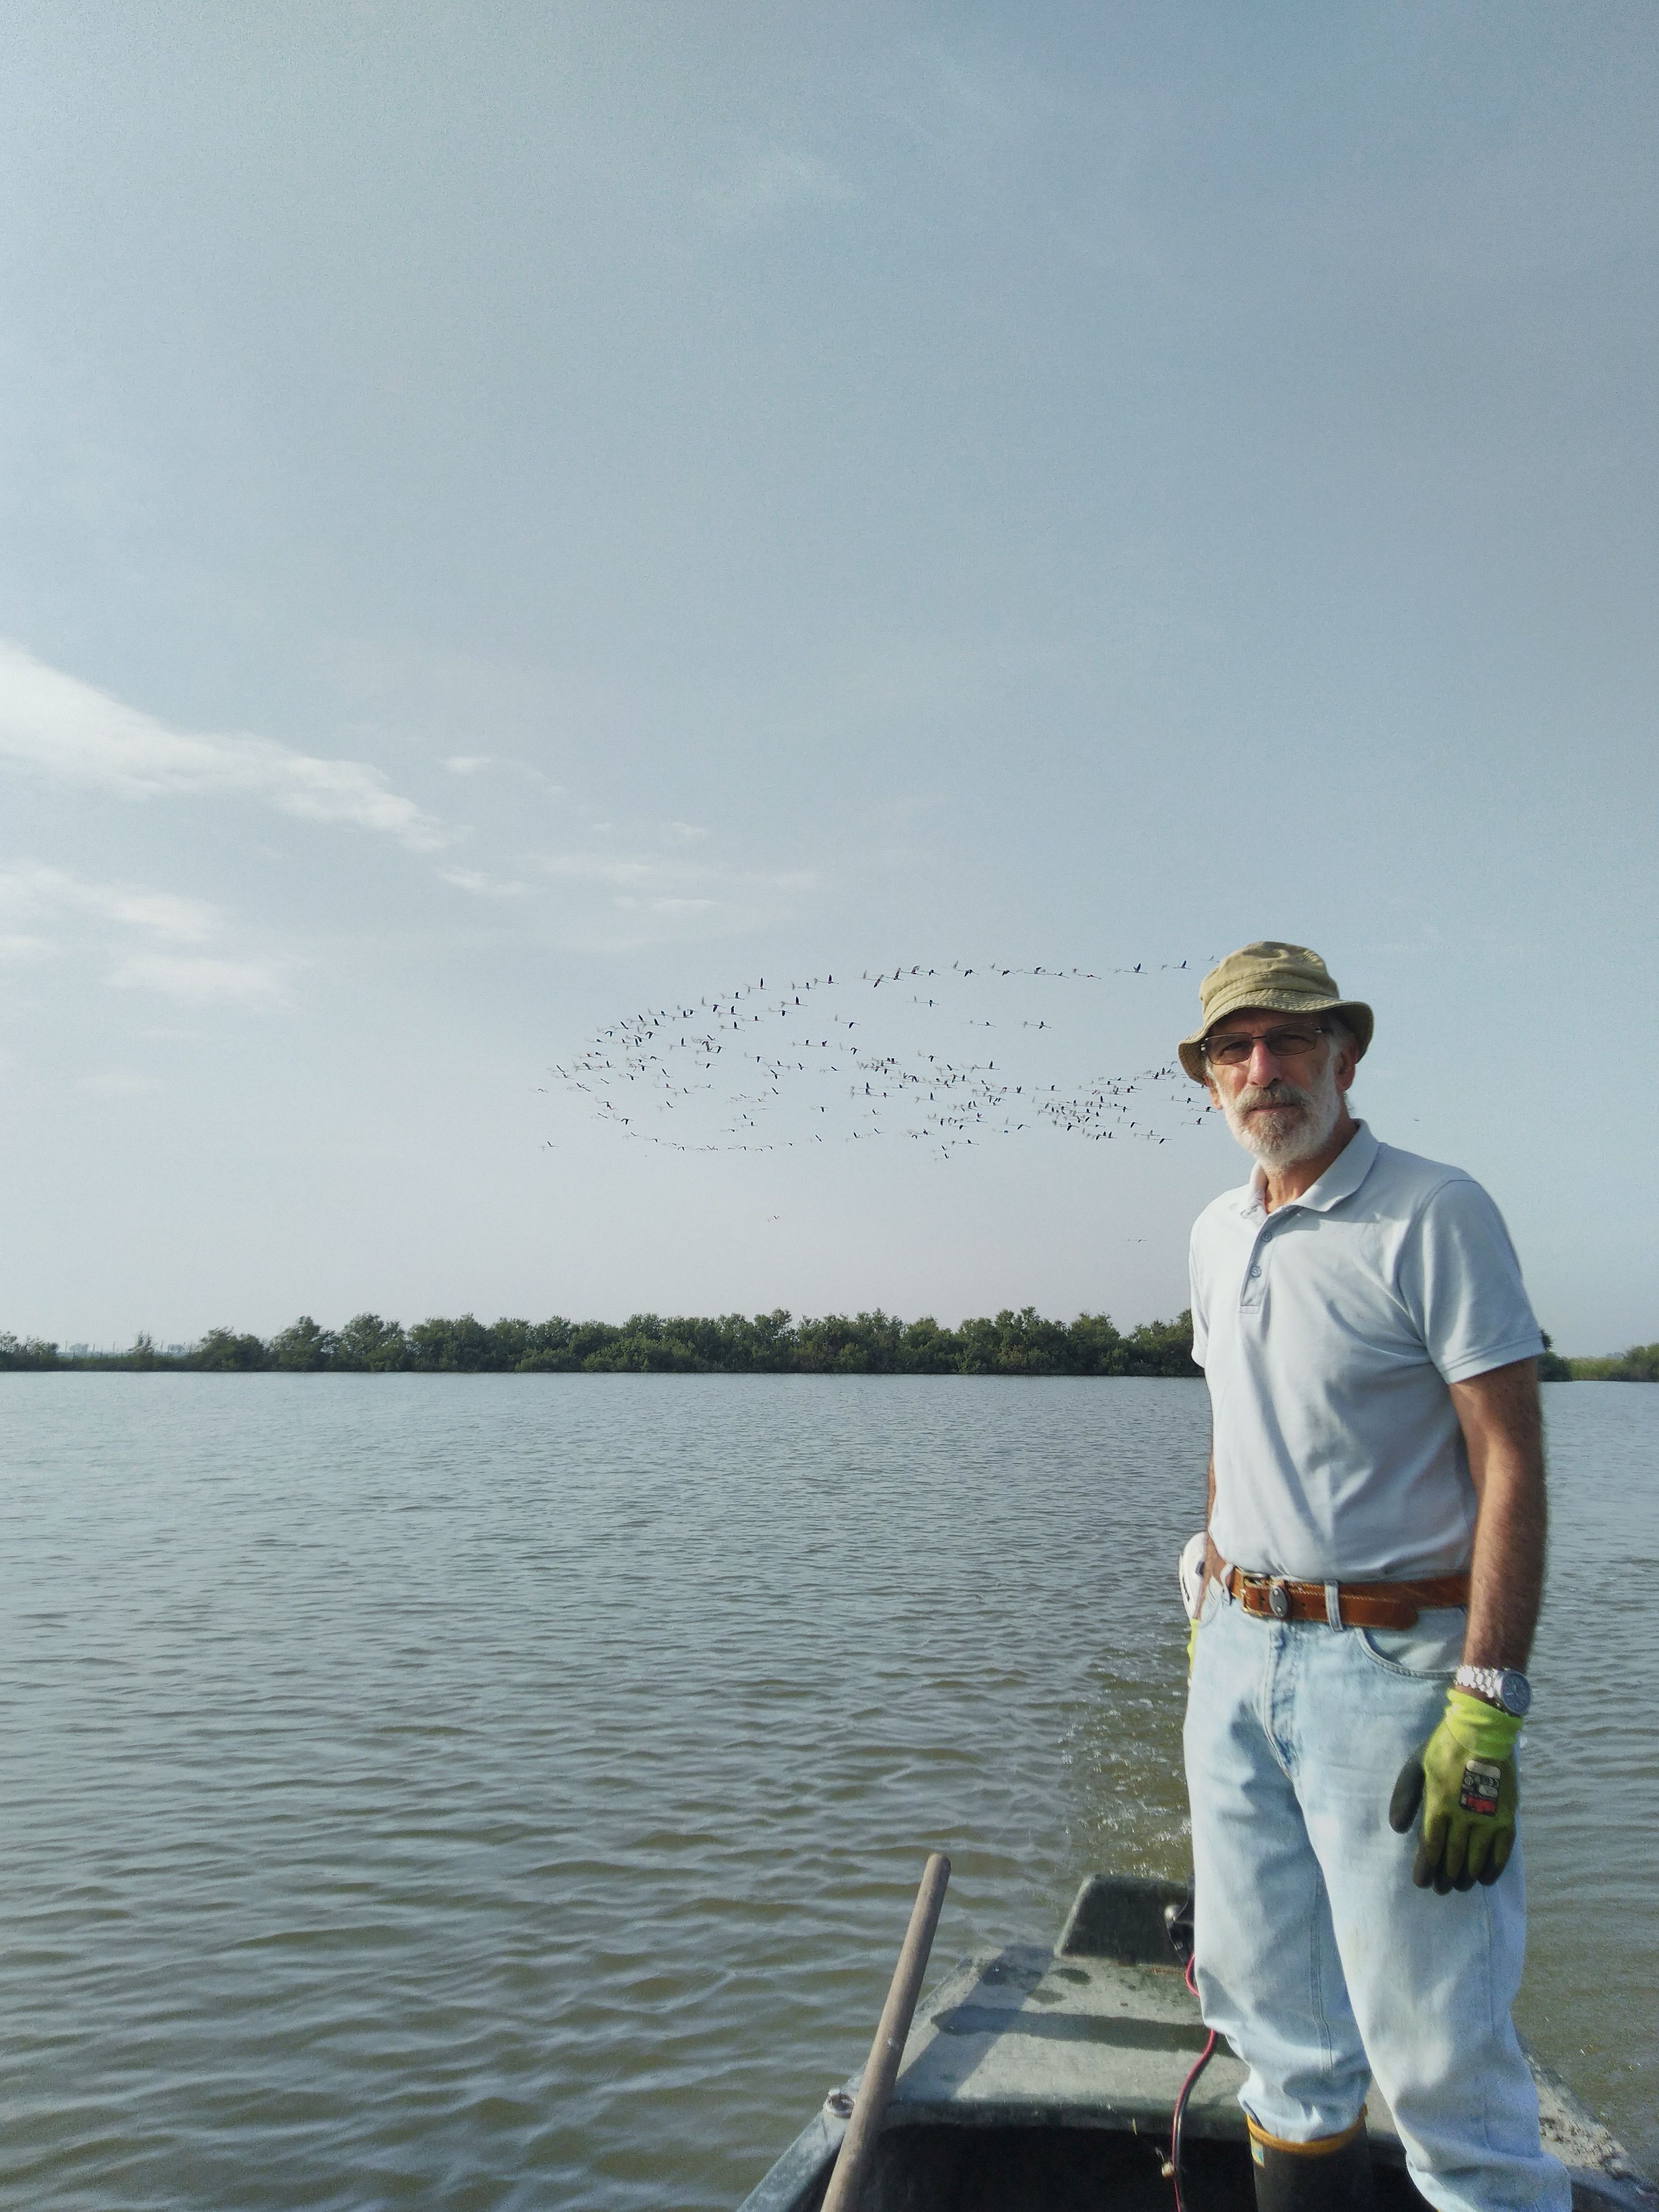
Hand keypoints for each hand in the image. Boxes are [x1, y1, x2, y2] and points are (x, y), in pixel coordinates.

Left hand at [1388, 1689, 1520, 1893]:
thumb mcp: (1416, 1766)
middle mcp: (1464, 1816)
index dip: (1425, 1868)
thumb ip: (1405, 1796)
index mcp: (1439, 1804)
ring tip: (1459, 1886)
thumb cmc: (1444, 1747)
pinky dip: (1494, 1868)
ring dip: (1467, 1876)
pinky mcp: (1507, 1817)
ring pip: (1476, 1859)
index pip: (1430, 1846)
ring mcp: (1488, 1818)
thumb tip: (1397, 1828)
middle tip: (1440, 1889)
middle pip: (1453, 1857)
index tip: (1421, 1883)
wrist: (1483, 1731)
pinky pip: (1502, 1851)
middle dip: (1445, 1877)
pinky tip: (1485, 1878)